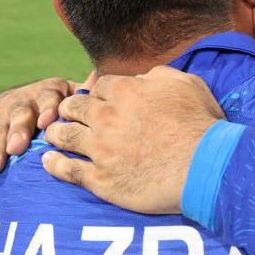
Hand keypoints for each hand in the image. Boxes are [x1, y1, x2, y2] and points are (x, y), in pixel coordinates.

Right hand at [0, 76, 81, 196]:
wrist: (18, 103)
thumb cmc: (58, 106)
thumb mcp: (71, 95)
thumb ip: (85, 96)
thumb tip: (101, 82)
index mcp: (46, 93)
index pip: (47, 97)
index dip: (47, 108)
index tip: (48, 122)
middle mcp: (20, 102)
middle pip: (18, 115)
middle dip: (16, 131)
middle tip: (16, 148)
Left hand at [42, 66, 223, 213]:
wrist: (205, 167)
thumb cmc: (201, 125)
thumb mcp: (186, 83)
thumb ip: (158, 75)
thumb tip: (142, 78)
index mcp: (125, 91)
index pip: (99, 85)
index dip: (97, 92)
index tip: (98, 100)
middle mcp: (107, 116)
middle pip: (73, 107)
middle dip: (69, 109)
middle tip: (69, 115)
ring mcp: (101, 149)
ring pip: (64, 136)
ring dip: (56, 133)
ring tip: (53, 136)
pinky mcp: (101, 179)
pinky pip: (68, 170)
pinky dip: (54, 164)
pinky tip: (48, 161)